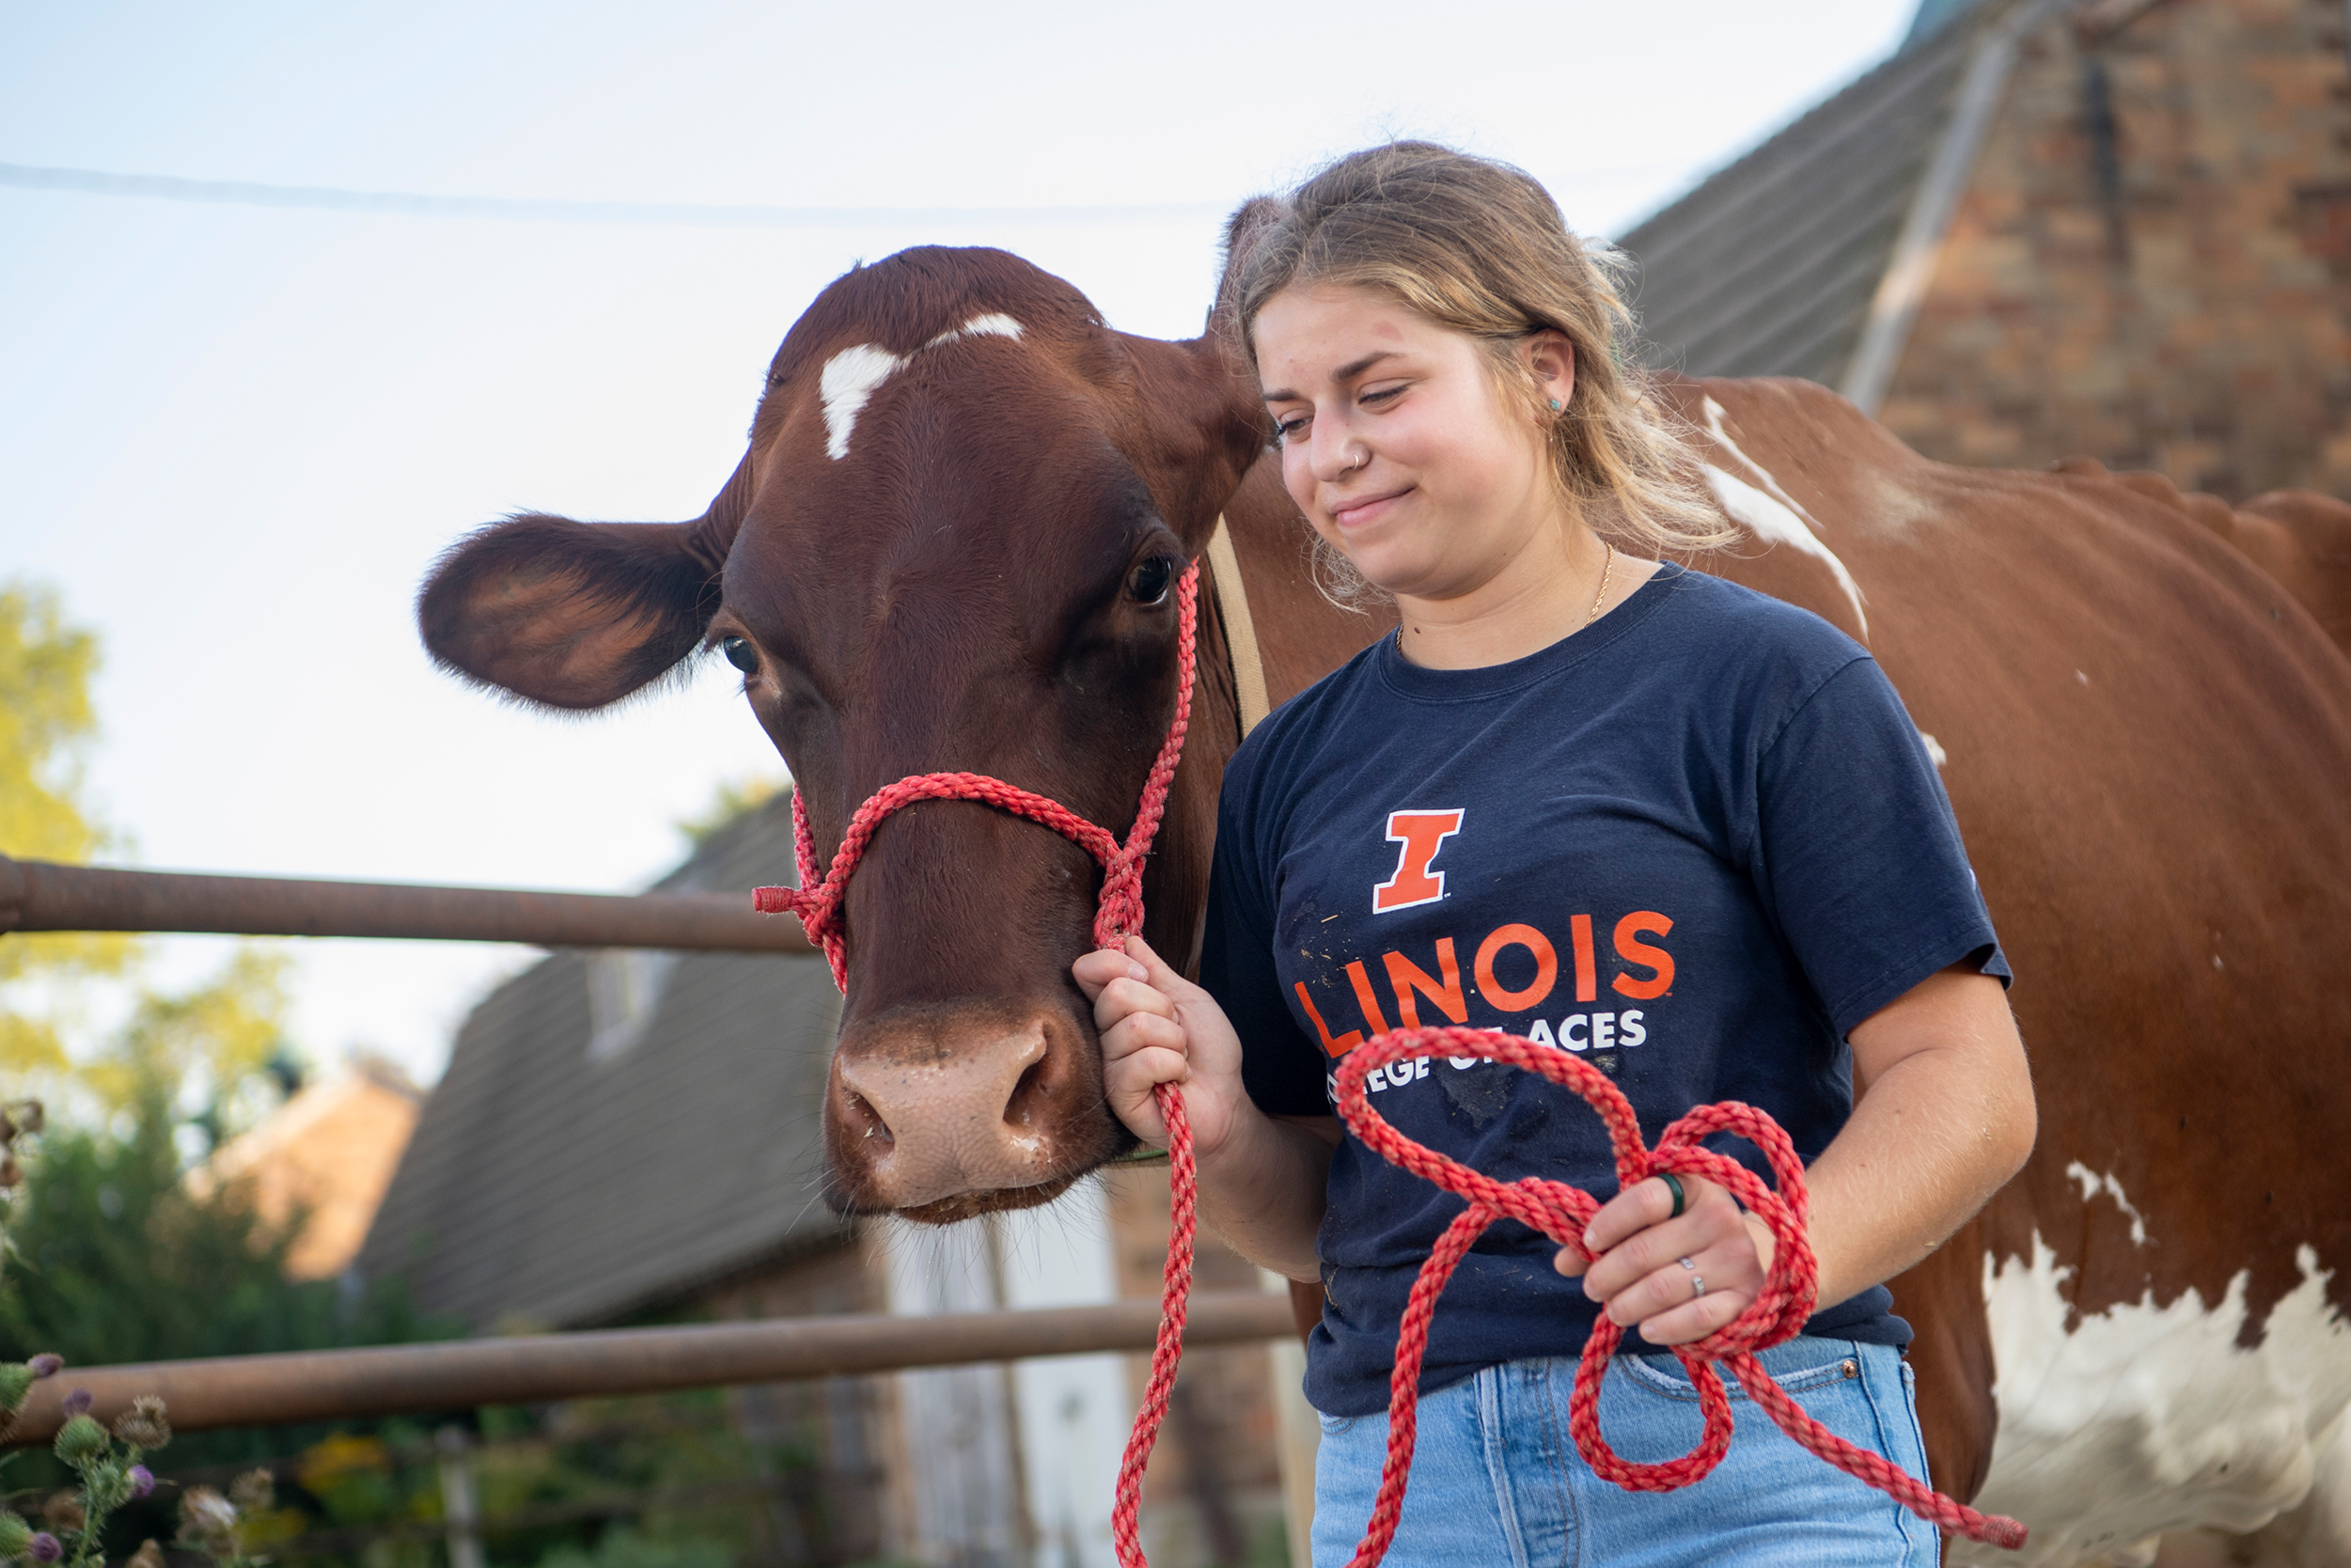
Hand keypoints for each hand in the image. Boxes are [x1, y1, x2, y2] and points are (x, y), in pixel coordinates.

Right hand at [1072, 934, 1251, 1158]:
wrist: (1226, 1100)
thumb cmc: (1210, 1052)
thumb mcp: (1188, 999)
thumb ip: (1157, 970)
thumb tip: (1128, 940)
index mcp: (1118, 1007)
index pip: (1088, 970)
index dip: (1114, 964)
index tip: (1145, 976)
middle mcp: (1105, 1033)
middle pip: (1116, 993)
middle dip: (1162, 1009)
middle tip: (1177, 1032)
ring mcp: (1108, 1065)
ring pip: (1136, 1026)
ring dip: (1173, 1041)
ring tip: (1179, 1059)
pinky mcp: (1117, 1093)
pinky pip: (1143, 1061)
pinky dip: (1172, 1066)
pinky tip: (1175, 1080)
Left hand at [1554, 1174, 1778, 1346]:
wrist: (1751, 1256)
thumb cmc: (1683, 1233)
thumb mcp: (1649, 1221)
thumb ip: (1605, 1235)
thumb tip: (1563, 1262)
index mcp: (1692, 1186)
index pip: (1645, 1200)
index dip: (1609, 1222)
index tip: (1589, 1243)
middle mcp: (1720, 1217)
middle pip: (1645, 1251)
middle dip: (1607, 1275)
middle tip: (1592, 1289)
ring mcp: (1738, 1258)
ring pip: (1665, 1287)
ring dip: (1628, 1304)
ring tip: (1614, 1310)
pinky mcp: (1748, 1298)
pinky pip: (1697, 1318)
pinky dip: (1665, 1327)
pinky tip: (1646, 1329)